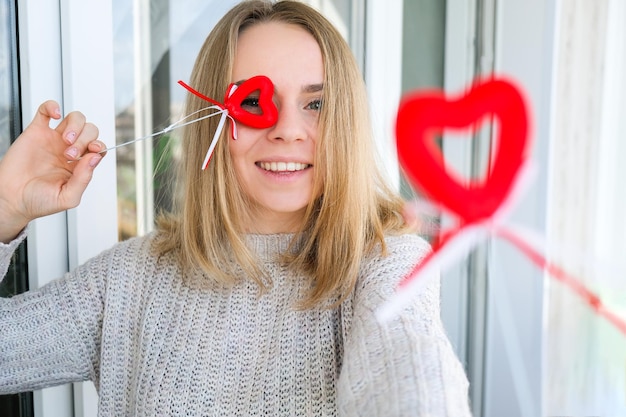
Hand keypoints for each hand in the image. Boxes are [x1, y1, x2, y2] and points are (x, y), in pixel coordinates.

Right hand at [0, 100, 106, 242]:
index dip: (98, 146)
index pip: (98, 148)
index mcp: (80, 165)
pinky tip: (56, 114)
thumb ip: (83, 178)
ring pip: (75, 119)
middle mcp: (70, 151)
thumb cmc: (38, 201)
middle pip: (90, 131)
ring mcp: (54, 140)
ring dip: (75, 126)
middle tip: (70, 154)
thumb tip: (95, 158)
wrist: (11, 198)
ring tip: (66, 140)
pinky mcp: (36, 131)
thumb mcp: (68, 197)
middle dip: (85, 139)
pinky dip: (53, 106)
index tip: (91, 151)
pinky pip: (46, 111)